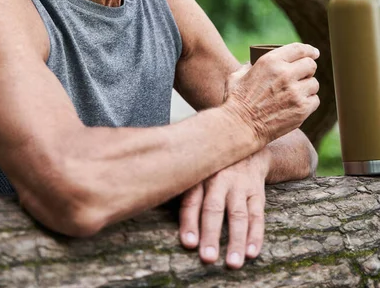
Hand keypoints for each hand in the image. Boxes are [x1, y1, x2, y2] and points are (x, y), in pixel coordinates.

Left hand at [179, 151, 269, 268]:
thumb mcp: (196, 169)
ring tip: (233, 263)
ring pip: (239, 215)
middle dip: (211, 234)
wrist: (245, 148)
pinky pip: (257, 215)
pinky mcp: (256, 192)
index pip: (192, 200)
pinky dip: (255, 235)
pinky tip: (252, 252)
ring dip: (236, 240)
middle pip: (214, 209)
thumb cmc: (211, 166)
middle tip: (208, 258)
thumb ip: (181, 187)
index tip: (189, 243)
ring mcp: (239, 186)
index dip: (189, 221)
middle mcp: (219, 179)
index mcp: (199, 176)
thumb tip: (153, 203)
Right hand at [224, 43, 319, 148]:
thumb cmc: (236, 102)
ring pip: (314, 83)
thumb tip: (254, 63)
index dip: (309, 50)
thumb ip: (250, 66)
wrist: (241, 127)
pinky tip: (297, 105)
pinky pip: (314, 100)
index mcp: (270, 62)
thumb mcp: (238, 76)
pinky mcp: (302, 109)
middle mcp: (285, 74)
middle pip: (310, 65)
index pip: (299, 49)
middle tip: (303, 75)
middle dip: (307, 69)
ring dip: (307, 87)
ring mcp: (295, 92)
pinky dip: (308, 102)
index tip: (314, 53)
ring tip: (296, 93)